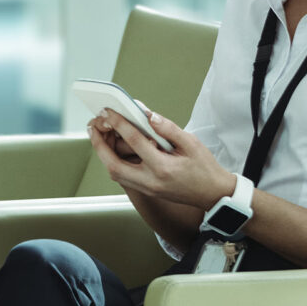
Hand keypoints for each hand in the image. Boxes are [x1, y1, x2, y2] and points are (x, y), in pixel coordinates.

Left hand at [88, 108, 235, 210]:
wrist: (213, 194)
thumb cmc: (204, 168)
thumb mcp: (191, 142)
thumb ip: (168, 128)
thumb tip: (148, 115)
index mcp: (163, 167)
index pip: (135, 141)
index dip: (119, 123)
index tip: (109, 111)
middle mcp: (151, 181)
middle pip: (114, 164)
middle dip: (99, 145)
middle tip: (93, 126)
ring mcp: (147, 188)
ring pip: (115, 174)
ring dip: (104, 154)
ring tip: (100, 135)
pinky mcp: (147, 191)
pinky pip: (123, 177)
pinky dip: (113, 162)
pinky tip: (113, 149)